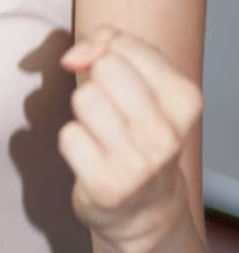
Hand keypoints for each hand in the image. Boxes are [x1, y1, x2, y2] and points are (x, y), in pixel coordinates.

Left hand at [58, 24, 201, 252]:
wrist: (143, 207)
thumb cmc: (137, 133)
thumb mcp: (142, 80)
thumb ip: (109, 44)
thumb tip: (74, 57)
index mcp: (184, 100)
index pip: (122, 45)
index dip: (103, 54)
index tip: (112, 79)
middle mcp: (167, 134)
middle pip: (103, 69)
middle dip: (96, 84)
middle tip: (110, 113)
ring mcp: (139, 163)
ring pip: (84, 98)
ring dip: (83, 114)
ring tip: (102, 135)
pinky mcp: (107, 185)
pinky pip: (68, 135)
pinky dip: (73, 143)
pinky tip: (92, 158)